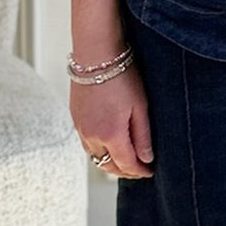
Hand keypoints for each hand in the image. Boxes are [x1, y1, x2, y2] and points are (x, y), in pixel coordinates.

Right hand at [69, 63, 154, 178]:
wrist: (96, 54)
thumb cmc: (121, 75)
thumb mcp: (140, 106)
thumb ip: (142, 136)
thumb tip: (146, 159)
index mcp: (110, 135)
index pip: (127, 164)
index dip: (140, 171)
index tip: (150, 171)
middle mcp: (92, 136)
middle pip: (107, 166)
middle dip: (125, 171)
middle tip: (140, 169)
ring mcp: (80, 128)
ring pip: (95, 157)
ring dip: (110, 162)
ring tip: (126, 159)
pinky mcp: (75, 119)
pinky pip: (87, 144)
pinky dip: (99, 150)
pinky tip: (109, 144)